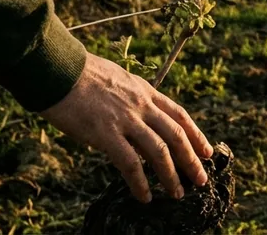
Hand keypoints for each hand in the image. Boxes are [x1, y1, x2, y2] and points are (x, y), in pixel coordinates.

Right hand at [41, 52, 213, 202]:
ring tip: (178, 194)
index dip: (196, 135)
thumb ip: (131, 100)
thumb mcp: (117, 81)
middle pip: (176, 135)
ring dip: (171, 175)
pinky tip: (145, 196)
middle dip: (192, 159)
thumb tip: (135, 121)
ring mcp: (126, 119)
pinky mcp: (106, 133)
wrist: (58, 68)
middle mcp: (142, 105)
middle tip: (201, 179)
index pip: (179, 115)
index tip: (208, 151)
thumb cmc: (80, 74)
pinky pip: (130, 163)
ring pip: (160, 151)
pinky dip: (140, 182)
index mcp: (145, 91)